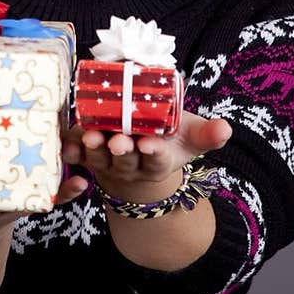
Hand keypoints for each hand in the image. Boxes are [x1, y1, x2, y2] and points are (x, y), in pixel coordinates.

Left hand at [61, 111, 231, 201]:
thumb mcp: (191, 136)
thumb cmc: (169, 137)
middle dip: (122, 151)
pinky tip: (67, 142)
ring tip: (93, 136)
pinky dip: (71, 150)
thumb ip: (207, 134)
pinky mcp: (88, 155)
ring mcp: (108, 162)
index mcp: (158, 161)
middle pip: (126, 161)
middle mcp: (131, 165)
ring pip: (100, 159)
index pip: (157, 160)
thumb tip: (225, 128)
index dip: (154, 153)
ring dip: (95, 149)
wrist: (141, 144)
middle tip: (119, 141)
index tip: (151, 144)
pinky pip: (77, 156)